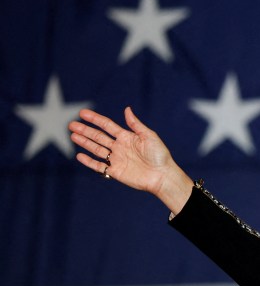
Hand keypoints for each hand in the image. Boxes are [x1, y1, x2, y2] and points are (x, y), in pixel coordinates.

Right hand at [68, 107, 193, 213]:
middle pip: (98, 136)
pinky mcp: (115, 171)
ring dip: (84, 142)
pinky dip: (88, 161)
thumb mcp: (149, 136)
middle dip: (85, 130)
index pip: (107, 125)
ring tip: (72, 135)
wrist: (162, 176)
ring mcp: (116, 159)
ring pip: (96, 149)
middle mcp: (119, 147)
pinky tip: (79, 155)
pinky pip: (98, 166)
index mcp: (127, 137)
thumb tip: (126, 109)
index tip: (83, 113)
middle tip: (71, 124)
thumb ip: (135, 124)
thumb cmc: (159, 155)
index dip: (95, 119)